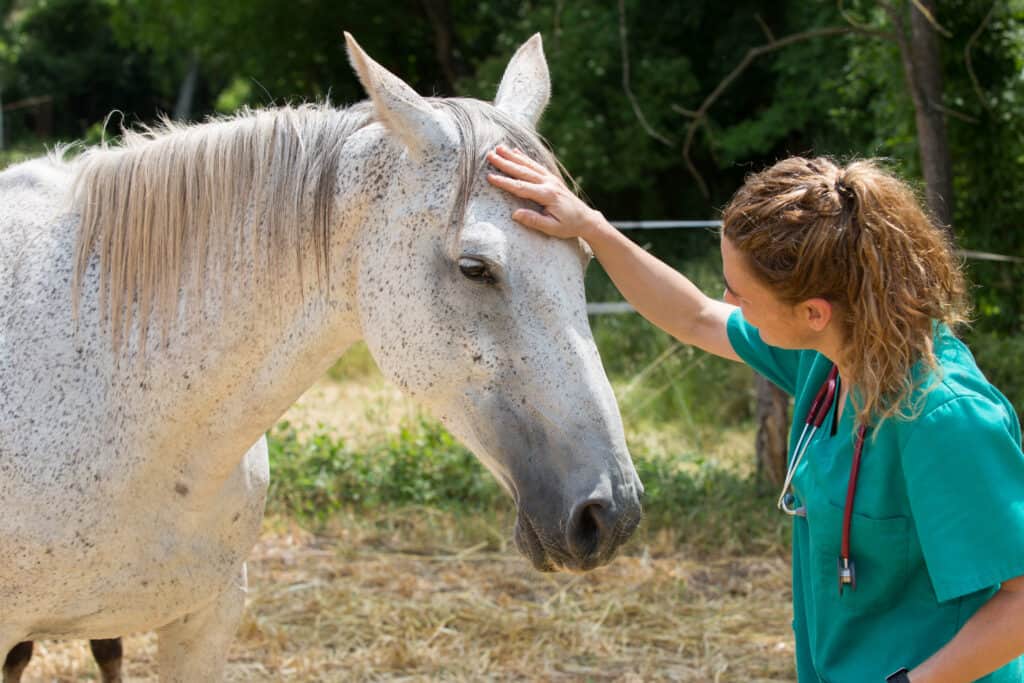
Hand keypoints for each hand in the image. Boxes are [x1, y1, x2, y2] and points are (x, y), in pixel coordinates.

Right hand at [486, 145, 604, 240]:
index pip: (521, 187)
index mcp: (547, 195)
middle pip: (523, 171)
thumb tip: (515, 214)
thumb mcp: (552, 228)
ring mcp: (550, 178)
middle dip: (505, 163)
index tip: (490, 177)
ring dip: (512, 156)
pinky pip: (536, 165)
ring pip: (529, 165)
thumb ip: (534, 220)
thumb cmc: (568, 226)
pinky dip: (525, 157)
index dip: (504, 182)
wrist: (586, 219)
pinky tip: (515, 151)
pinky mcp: (552, 178)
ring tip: (499, 148)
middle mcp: (548, 183)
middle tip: (490, 155)